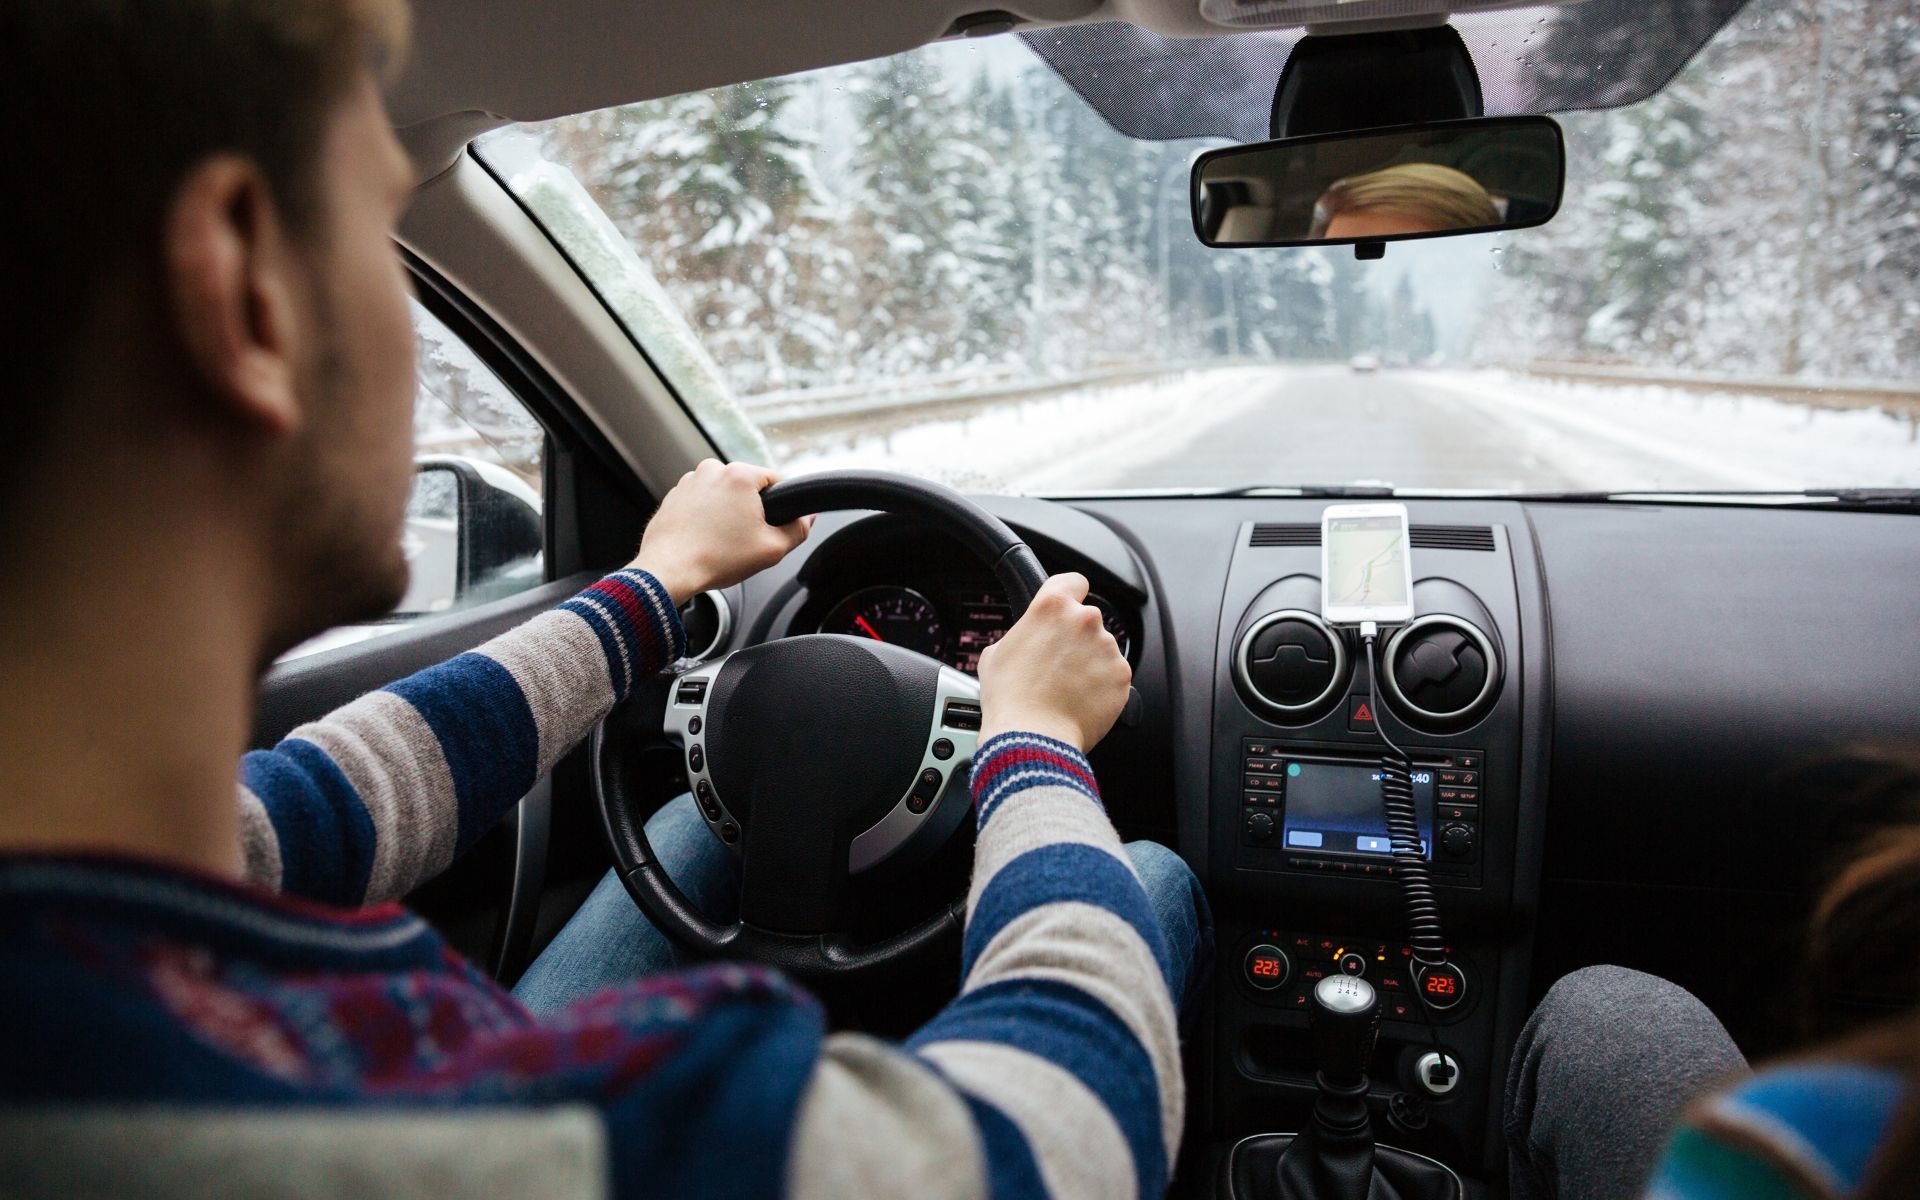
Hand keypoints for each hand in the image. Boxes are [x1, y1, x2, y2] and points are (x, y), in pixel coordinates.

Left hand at [630, 460, 811, 603]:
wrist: (669, 571)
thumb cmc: (717, 558)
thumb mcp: (772, 549)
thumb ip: (798, 530)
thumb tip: (808, 518)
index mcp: (739, 474)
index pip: (776, 480)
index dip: (781, 505)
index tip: (774, 526)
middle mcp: (712, 469)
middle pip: (747, 488)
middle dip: (751, 510)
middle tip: (747, 539)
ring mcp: (689, 481)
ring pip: (723, 495)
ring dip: (727, 513)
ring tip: (722, 542)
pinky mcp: (674, 496)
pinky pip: (701, 503)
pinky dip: (706, 518)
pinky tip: (705, 540)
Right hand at [976, 573, 1131, 752]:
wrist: (1032, 737)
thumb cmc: (1010, 698)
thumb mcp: (996, 654)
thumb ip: (1021, 635)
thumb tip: (1027, 641)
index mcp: (1052, 606)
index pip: (1074, 581)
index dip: (1071, 593)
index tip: (1069, 604)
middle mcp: (1085, 620)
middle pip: (1087, 620)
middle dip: (1076, 638)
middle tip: (1057, 664)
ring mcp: (1107, 648)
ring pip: (1102, 649)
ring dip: (1090, 663)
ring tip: (1066, 688)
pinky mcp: (1122, 676)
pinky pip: (1114, 675)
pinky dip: (1102, 686)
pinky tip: (1080, 700)